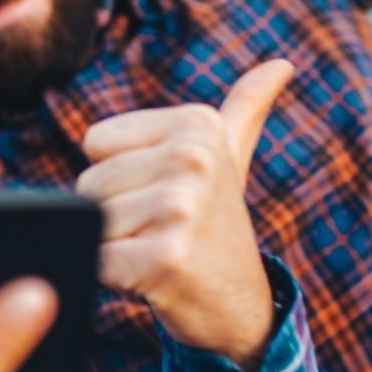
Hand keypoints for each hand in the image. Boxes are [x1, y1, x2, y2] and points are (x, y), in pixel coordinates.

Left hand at [75, 60, 294, 368]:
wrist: (240, 307)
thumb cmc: (217, 226)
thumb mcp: (229, 158)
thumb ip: (245, 107)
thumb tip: (281, 64)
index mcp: (197, 124)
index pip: (96, 142)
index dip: (119, 176)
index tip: (161, 193)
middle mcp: (193, 158)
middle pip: (89, 182)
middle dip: (114, 214)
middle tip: (161, 230)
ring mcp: (182, 207)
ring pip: (92, 221)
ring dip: (115, 246)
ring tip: (158, 250)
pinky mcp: (165, 256)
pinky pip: (99, 259)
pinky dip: (113, 277)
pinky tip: (152, 278)